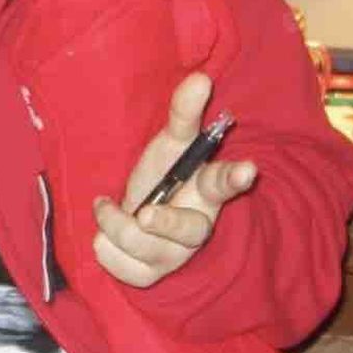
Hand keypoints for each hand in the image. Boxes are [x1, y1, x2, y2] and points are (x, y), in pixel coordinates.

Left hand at [92, 72, 256, 287]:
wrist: (138, 219)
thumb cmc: (162, 177)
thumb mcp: (170, 144)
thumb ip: (183, 114)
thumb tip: (199, 77)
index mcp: (206, 190)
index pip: (225, 183)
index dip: (236, 177)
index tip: (248, 168)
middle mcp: (196, 227)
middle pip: (190, 230)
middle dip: (165, 221)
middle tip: (145, 212)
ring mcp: (173, 255)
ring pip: (143, 246)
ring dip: (115, 223)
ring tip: (106, 206)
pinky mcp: (148, 275)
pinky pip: (119, 267)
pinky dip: (104, 246)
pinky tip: (105, 234)